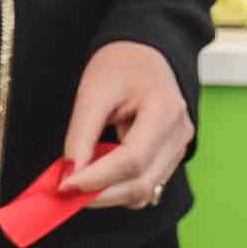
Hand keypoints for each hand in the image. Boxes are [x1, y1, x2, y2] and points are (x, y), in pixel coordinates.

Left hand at [60, 41, 192, 211]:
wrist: (143, 53)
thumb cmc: (120, 64)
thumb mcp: (93, 92)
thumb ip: (81, 136)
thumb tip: (70, 175)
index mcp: (164, 109)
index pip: (133, 159)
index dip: (98, 178)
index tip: (66, 185)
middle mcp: (179, 133)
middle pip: (141, 183)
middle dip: (101, 193)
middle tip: (67, 190)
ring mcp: (180, 147)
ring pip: (144, 191)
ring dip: (109, 194)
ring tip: (82, 178)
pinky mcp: (172, 156)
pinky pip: (146, 185)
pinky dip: (120, 187)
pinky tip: (101, 172)